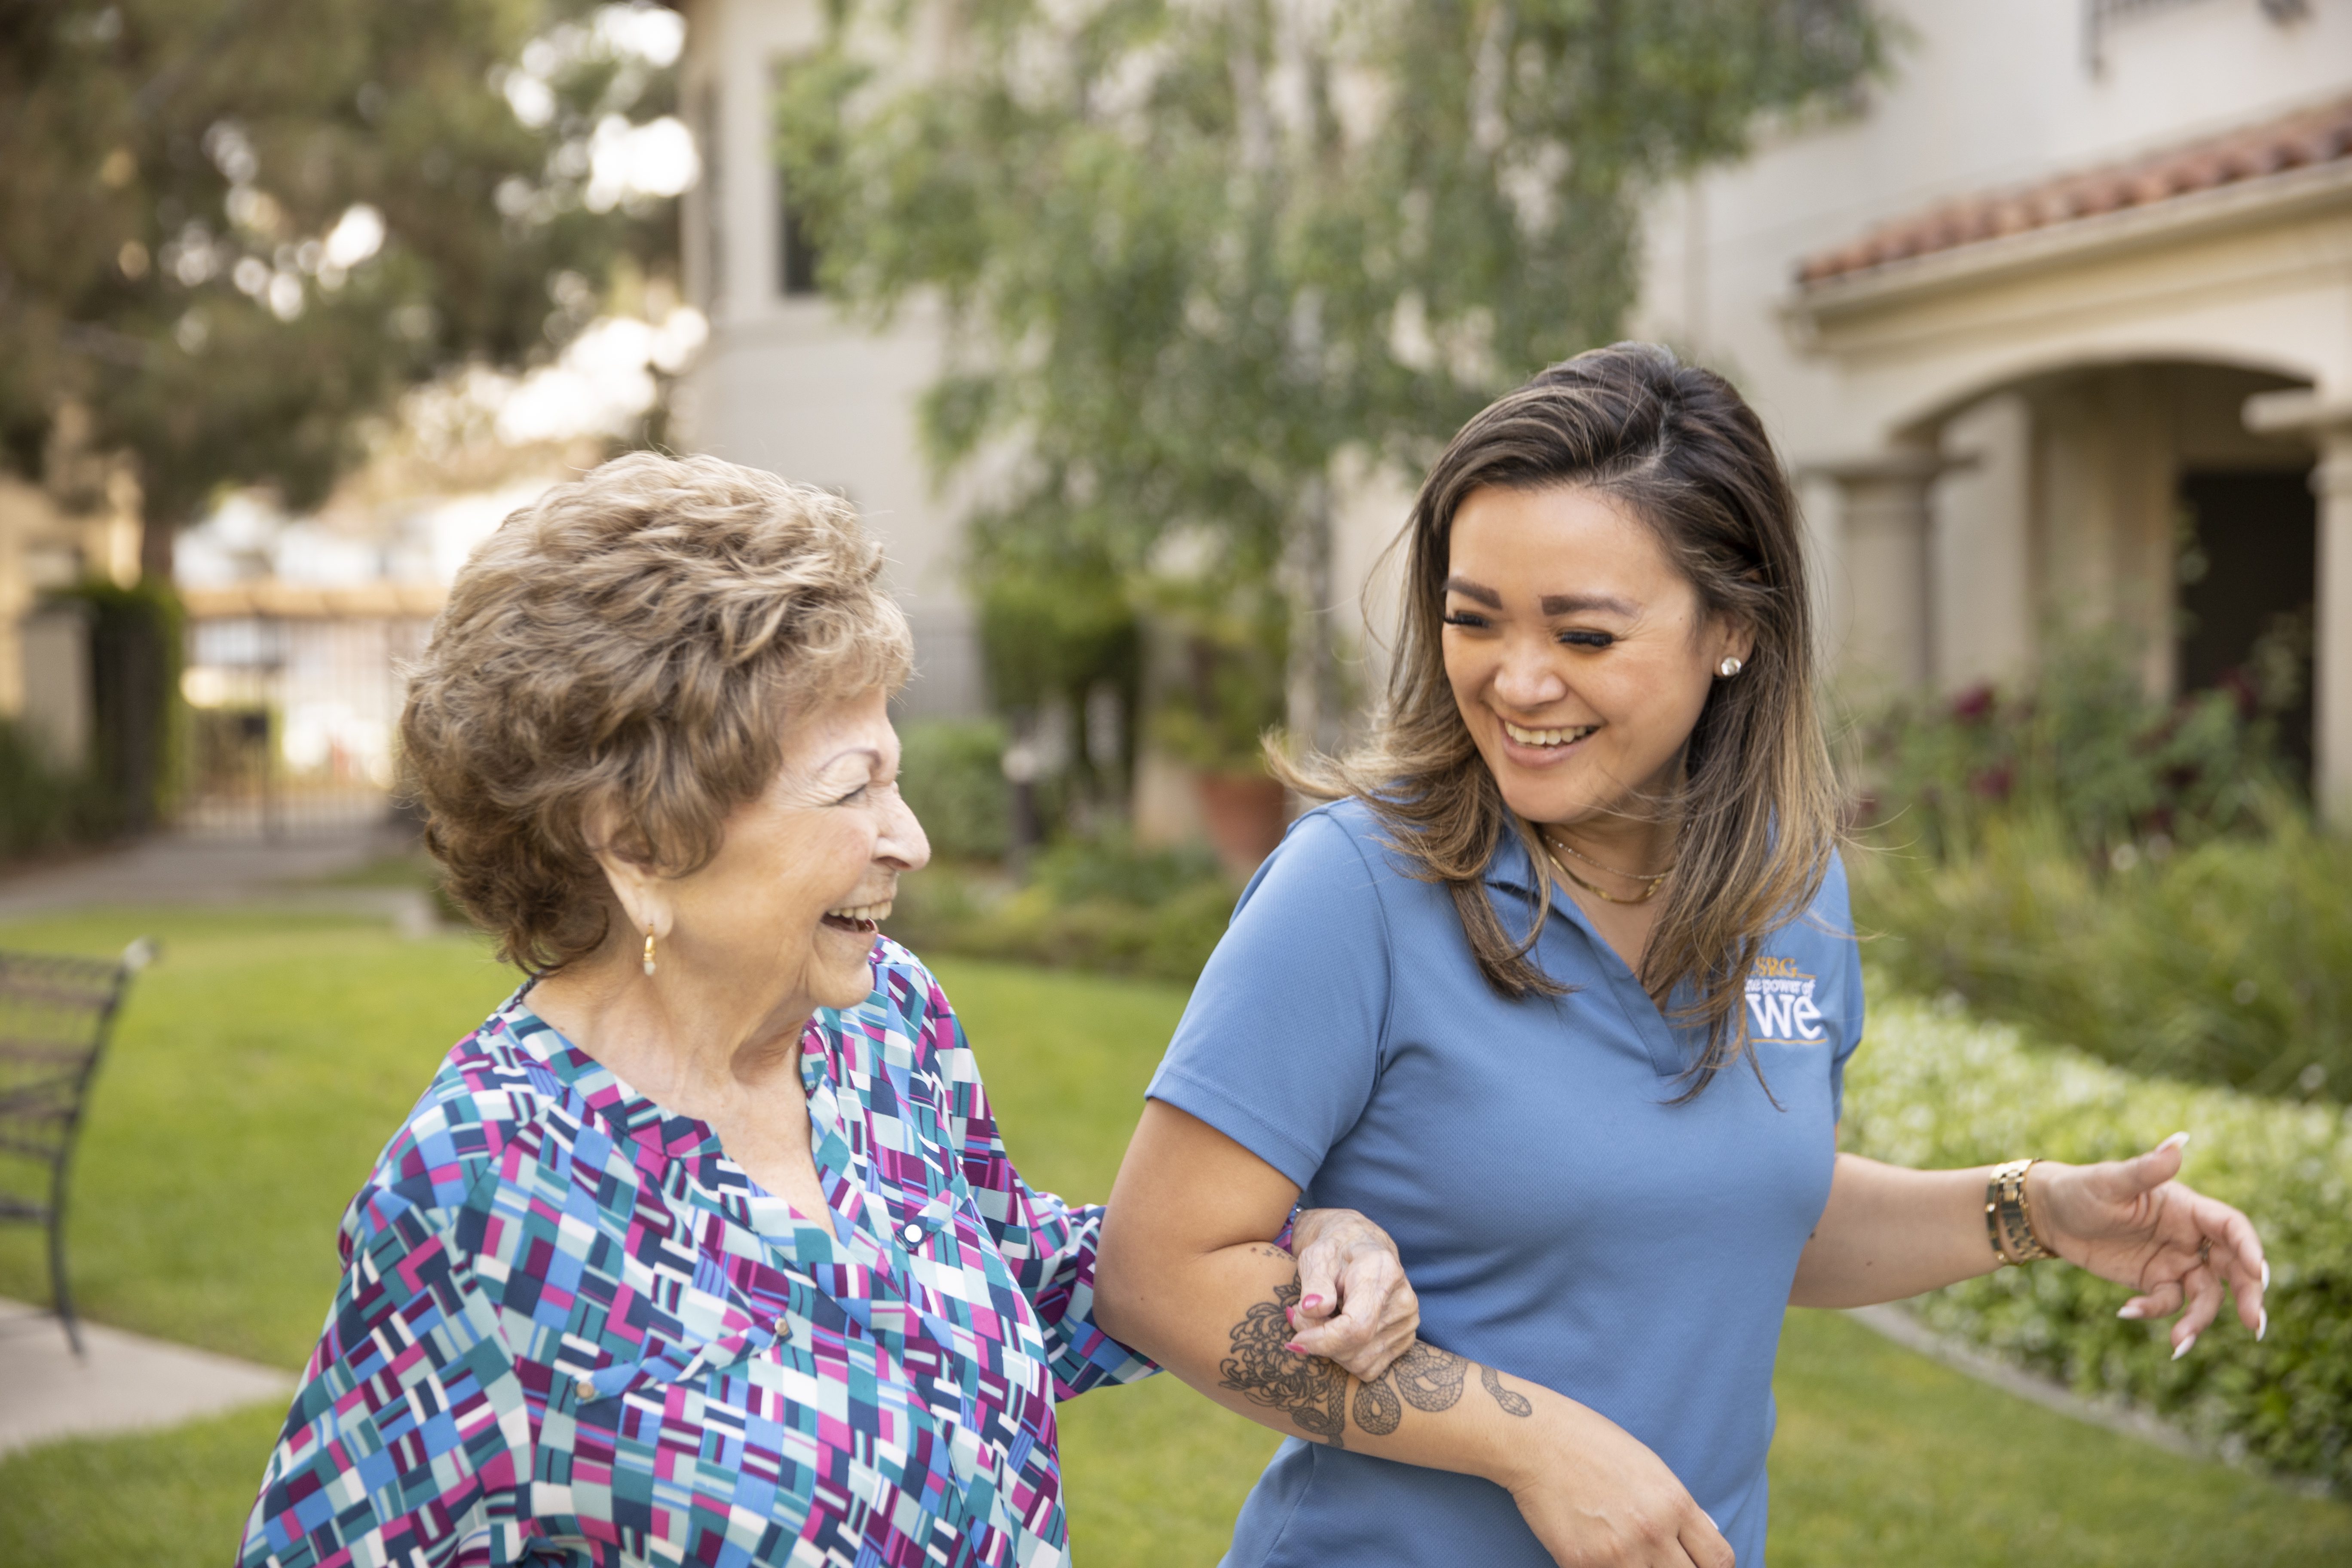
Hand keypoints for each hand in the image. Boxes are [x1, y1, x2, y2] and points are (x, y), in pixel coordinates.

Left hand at [1285, 1207, 1418, 1380]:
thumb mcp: (1316, 1256)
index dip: (1322, 1340)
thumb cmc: (1334, 1251)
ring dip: (1331, 1349)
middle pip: (1356, 1347)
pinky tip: (1339, 1330)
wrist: (1359, 1247)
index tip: (1295, 1339)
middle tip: (1302, 1317)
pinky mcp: (1405, 1340)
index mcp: (1383, 1272)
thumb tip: (1312, 1308)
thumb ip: (1314, 1282)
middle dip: (1320, 1341)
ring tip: (1321, 1320)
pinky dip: (1346, 1356)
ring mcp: (1408, 1323)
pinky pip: (1368, 1367)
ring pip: (1360, 1362)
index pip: (1356, 1326)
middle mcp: (1404, 1300)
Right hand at [1502, 1399, 1732, 1567]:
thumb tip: (1706, 1536)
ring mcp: (1616, 1553)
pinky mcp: (1580, 1564)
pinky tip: (1598, 1556)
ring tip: (1626, 1556)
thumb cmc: (1593, 1445)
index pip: (1719, 1560)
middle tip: (1660, 1561)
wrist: (1536, 1440)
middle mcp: (1652, 1532)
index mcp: (1674, 1503)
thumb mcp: (1649, 1466)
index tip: (1700, 1567)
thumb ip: (1680, 1507)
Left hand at [2031, 1132, 2267, 1356]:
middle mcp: (2190, 1237)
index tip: (2257, 1272)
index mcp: (2188, 1208)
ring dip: (2198, 1320)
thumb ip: (2146, 1169)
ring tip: (2178, 1343)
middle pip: (2233, 1268)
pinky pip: (2168, 1303)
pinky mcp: (2155, 1281)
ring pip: (2205, 1295)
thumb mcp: (2110, 1182)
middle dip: (2248, 1294)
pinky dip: (2154, 1312)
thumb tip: (2178, 1142)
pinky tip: (2126, 1312)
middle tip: (2254, 1324)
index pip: (2232, 1227)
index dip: (2249, 1248)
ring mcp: (2175, 1261)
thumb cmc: (2082, 1189)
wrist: (2051, 1215)